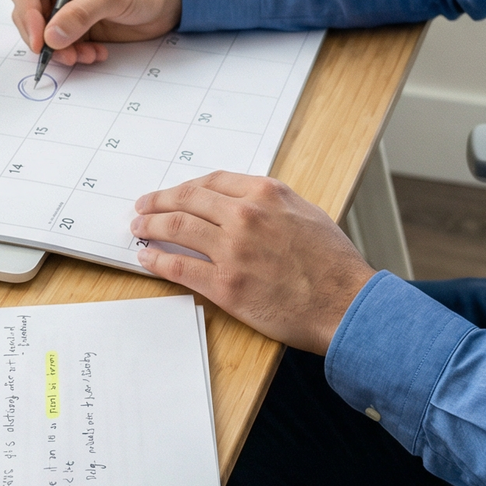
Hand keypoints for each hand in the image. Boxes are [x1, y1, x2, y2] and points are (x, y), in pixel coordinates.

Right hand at [9, 0, 182, 65]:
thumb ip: (81, 14)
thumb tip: (52, 36)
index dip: (27, 14)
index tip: (40, 39)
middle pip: (29, 15)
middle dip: (43, 38)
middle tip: (61, 54)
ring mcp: (65, 6)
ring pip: (44, 35)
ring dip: (61, 51)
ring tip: (84, 56)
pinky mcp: (76, 25)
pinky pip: (62, 45)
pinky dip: (74, 54)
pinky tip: (95, 53)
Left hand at [132, 172, 374, 353]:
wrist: (347, 303)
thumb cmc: (334, 263)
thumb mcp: (307, 213)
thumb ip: (272, 203)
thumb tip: (241, 203)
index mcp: (266, 193)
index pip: (211, 182)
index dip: (184, 187)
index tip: (171, 193)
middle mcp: (245, 215)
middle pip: (187, 200)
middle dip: (158, 202)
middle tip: (141, 208)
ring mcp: (233, 250)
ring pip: (176, 229)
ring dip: (150, 227)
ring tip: (138, 229)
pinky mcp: (226, 285)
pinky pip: (179, 267)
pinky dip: (156, 260)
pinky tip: (146, 258)